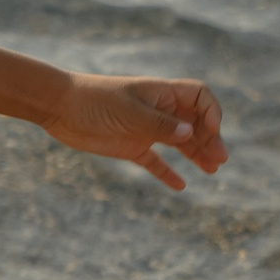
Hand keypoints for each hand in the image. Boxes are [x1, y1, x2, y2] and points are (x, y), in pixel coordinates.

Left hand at [42, 73, 228, 190]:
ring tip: (212, 170)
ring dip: (196, 155)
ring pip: (179, 142)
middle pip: (194, 123)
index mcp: (161, 94)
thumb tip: (190, 134)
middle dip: (210, 139)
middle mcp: (158, 111)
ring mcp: (145, 129)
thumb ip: (159, 125)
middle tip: (220, 160)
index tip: (210, 131)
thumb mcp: (129, 112)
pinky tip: (181, 186)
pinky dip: (167, 172)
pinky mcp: (130, 146)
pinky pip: (155, 161)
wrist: (59, 107)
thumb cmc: (94, 101)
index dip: (211, 113)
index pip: (199, 98)